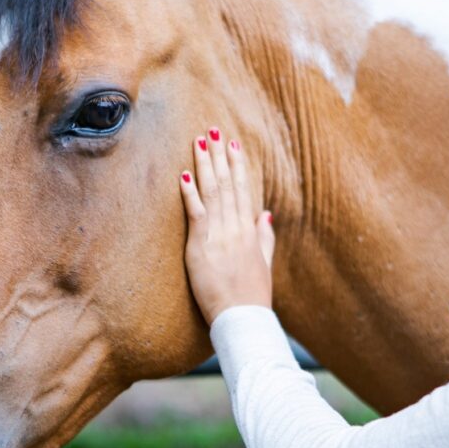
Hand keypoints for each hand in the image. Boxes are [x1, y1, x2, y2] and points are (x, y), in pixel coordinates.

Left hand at [179, 127, 274, 324]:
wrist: (243, 318)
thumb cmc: (253, 296)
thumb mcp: (264, 263)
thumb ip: (264, 236)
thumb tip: (264, 212)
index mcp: (250, 231)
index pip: (243, 190)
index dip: (238, 166)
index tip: (234, 145)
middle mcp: (236, 228)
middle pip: (227, 184)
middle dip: (220, 155)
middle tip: (214, 130)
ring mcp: (220, 235)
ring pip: (212, 192)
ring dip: (205, 165)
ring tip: (200, 141)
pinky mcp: (202, 246)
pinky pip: (196, 213)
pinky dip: (190, 193)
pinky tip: (183, 174)